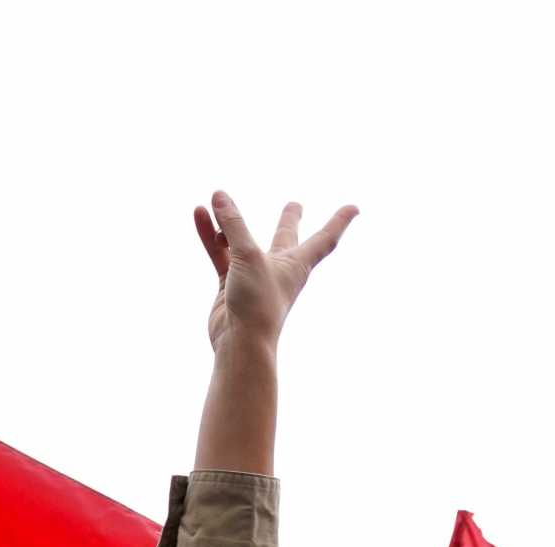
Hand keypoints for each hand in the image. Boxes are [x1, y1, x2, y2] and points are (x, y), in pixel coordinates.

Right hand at [194, 192, 357, 353]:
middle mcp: (278, 269)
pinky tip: (199, 213)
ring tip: (218, 199)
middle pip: (285, 238)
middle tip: (295, 204)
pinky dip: (209, 235)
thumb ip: (233, 224)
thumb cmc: (257, 303)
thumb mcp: (247, 256)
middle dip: (290, 220)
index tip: (355, 207)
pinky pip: (220, 252)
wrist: (241, 343)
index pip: (325, 239)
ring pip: (241, 241)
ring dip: (230, 222)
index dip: (340, 221)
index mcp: (297, 264)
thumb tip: (218, 196)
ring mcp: (253, 276)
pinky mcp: (231, 284)